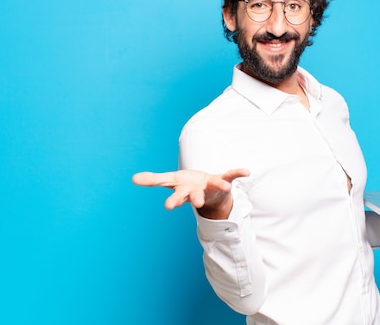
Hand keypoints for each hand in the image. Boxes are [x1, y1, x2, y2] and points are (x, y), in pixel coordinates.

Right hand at [132, 168, 249, 217]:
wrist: (210, 194)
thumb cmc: (188, 186)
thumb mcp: (170, 181)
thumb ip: (153, 180)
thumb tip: (132, 178)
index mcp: (185, 192)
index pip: (177, 197)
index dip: (173, 201)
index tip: (168, 207)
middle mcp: (199, 192)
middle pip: (196, 196)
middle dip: (196, 199)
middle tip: (197, 203)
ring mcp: (212, 186)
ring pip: (216, 186)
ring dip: (221, 185)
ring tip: (227, 187)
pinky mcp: (223, 180)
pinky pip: (232, 175)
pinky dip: (239, 172)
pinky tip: (247, 172)